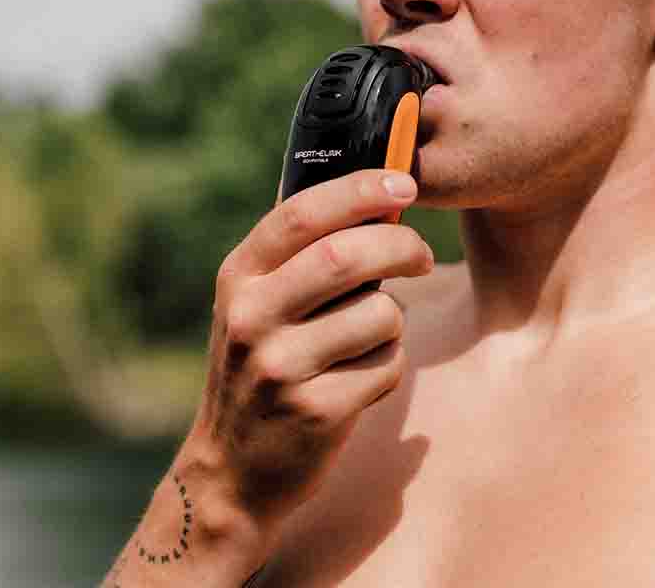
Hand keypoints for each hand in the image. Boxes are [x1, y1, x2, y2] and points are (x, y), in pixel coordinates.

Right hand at [186, 169, 431, 526]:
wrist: (231, 470)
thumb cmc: (265, 363)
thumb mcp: (260, 301)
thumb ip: (306, 252)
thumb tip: (383, 194)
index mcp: (239, 276)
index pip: (302, 214)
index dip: (361, 191)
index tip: (405, 184)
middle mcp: (249, 316)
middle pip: (348, 256)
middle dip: (403, 246)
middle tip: (423, 256)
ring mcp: (278, 367)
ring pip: (381, 313)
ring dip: (394, 320)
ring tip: (368, 338)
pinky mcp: (314, 411)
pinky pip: (388, 365)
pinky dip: (389, 366)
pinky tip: (357, 381)